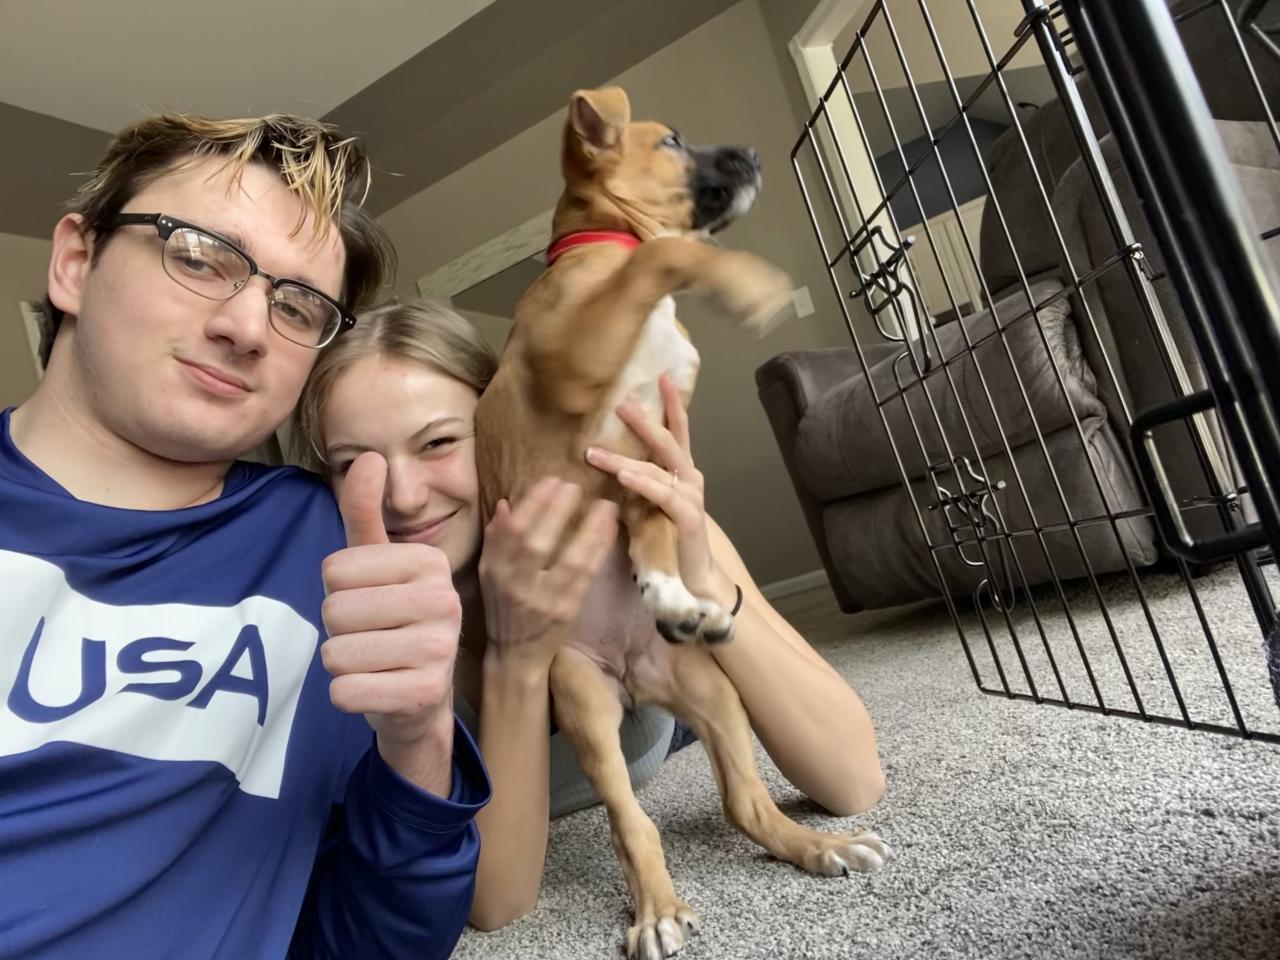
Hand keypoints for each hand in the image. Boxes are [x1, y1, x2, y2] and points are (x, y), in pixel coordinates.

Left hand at [321, 452, 461, 752]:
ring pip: (336, 653)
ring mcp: (439, 650)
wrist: (420, 699)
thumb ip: (365, 513)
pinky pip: (345, 691)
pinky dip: (348, 696)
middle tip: (372, 637)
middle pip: (334, 611)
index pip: (334, 570)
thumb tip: (370, 455)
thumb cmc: (392, 623)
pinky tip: (378, 690)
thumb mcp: (377, 566)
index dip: (337, 591)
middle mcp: (444, 601)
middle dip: (339, 630)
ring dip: (342, 664)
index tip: (370, 601)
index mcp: (431, 563)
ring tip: (375, 662)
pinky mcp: (425, 694)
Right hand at [479, 477, 617, 668]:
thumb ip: (496, 539)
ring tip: (604, 504)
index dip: (532, 504)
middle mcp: (517, 585)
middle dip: (556, 510)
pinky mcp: (567, 611)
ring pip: (568, 559)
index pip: (512, 531)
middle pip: (536, 542)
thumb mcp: (490, 573)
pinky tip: (609, 530)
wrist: (517, 655)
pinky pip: (586, 576)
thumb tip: (505, 503)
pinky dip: (599, 550)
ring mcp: (544, 600)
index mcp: (495, 571)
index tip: (551, 481)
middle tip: (574, 485)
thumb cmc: (504, 606)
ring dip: (588, 528)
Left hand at [585, 372, 734, 605]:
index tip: (662, 376)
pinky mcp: (689, 519)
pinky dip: (641, 483)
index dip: (671, 404)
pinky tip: (623, 476)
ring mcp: (692, 497)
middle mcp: (690, 479)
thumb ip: (635, 481)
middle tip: (622, 401)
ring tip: (596, 451)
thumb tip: (604, 458)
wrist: (695, 582)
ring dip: (625, 458)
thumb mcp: (646, 505)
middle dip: (646, 420)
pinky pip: (663, 495)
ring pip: (659, 468)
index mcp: (681, 473)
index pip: (677, 431)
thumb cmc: (667, 542)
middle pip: (669, 441)